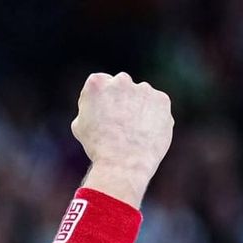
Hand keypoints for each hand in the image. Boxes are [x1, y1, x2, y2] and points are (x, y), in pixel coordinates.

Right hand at [70, 72, 172, 206]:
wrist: (124, 162)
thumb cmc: (98, 147)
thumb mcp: (80, 125)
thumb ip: (89, 107)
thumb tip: (99, 104)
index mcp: (96, 83)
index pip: (102, 83)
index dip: (104, 100)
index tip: (106, 115)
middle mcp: (120, 80)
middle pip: (122, 86)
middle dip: (123, 100)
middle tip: (122, 124)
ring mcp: (143, 89)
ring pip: (142, 96)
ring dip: (140, 107)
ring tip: (135, 132)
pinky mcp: (162, 99)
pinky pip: (158, 106)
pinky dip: (155, 116)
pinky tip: (147, 133)